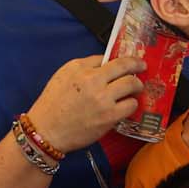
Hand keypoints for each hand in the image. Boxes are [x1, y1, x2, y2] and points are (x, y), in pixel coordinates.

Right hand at [30, 56, 144, 153]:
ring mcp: (103, 98)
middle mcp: (93, 80)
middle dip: (137, 65)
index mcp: (80, 68)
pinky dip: (132, 103)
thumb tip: (105, 64)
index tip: (128, 60)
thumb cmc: (52, 104)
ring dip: (137, 85)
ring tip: (137, 87)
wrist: (46, 130)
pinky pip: (131, 105)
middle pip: (124, 67)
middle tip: (142, 66)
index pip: (107, 57)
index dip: (120, 59)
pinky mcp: (110, 116)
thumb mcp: (62, 76)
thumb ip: (84, 67)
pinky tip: (128, 104)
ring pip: (132, 84)